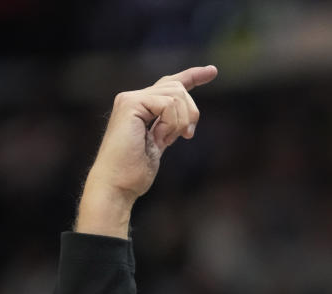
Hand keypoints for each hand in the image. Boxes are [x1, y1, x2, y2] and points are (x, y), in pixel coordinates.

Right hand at [76, 65, 217, 237]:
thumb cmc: (135, 171)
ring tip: (166, 140)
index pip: (171, 84)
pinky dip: (171, 123)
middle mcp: (134, 98)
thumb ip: (169, 125)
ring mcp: (130, 99)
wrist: (118, 184)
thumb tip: (188, 116)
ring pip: (176, 95)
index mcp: (141, 106)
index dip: (193, 76)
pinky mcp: (130, 103)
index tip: (213, 71)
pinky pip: (168, 104)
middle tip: (187, 135)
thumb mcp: (159, 143)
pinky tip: (158, 137)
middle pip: (178, 88)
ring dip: (179, 121)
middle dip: (191, 112)